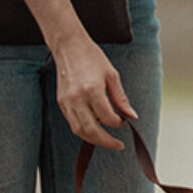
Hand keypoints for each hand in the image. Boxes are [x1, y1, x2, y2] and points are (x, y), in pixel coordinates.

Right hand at [54, 32, 136, 149]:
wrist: (69, 46)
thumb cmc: (92, 58)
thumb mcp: (112, 75)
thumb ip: (121, 98)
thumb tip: (132, 116)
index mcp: (92, 91)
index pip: (108, 118)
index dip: (118, 123)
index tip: (124, 121)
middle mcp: (77, 99)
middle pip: (92, 131)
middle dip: (106, 142)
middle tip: (118, 145)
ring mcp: (67, 102)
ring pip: (79, 131)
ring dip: (94, 139)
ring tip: (106, 140)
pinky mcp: (61, 102)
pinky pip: (72, 123)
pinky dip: (84, 130)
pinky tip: (94, 129)